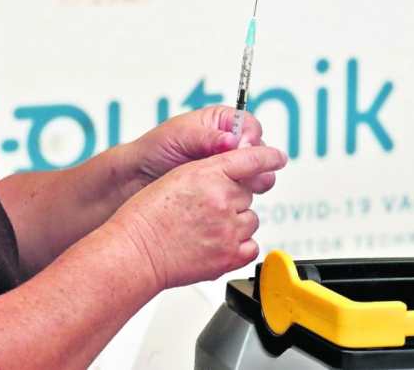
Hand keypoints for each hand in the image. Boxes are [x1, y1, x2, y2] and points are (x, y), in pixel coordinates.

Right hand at [111, 145, 287, 290]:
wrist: (135, 252)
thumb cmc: (146, 217)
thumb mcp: (176, 178)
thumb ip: (208, 174)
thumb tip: (231, 179)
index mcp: (208, 173)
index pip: (251, 159)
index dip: (268, 157)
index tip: (277, 158)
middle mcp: (223, 198)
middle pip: (247, 193)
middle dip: (231, 200)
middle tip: (204, 211)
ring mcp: (228, 228)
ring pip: (250, 219)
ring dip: (234, 223)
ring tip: (205, 230)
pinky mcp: (230, 255)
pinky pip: (251, 246)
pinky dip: (238, 246)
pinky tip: (216, 245)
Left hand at [127, 106, 272, 193]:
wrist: (137, 179)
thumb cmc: (154, 149)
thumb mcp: (180, 135)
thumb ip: (207, 137)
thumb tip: (231, 140)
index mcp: (221, 123)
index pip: (250, 126)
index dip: (250, 137)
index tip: (241, 147)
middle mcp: (229, 145)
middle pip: (259, 153)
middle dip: (257, 163)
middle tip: (247, 173)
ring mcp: (228, 170)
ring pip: (257, 175)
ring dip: (253, 182)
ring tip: (241, 188)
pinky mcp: (225, 191)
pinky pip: (244, 194)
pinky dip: (242, 198)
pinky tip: (231, 200)